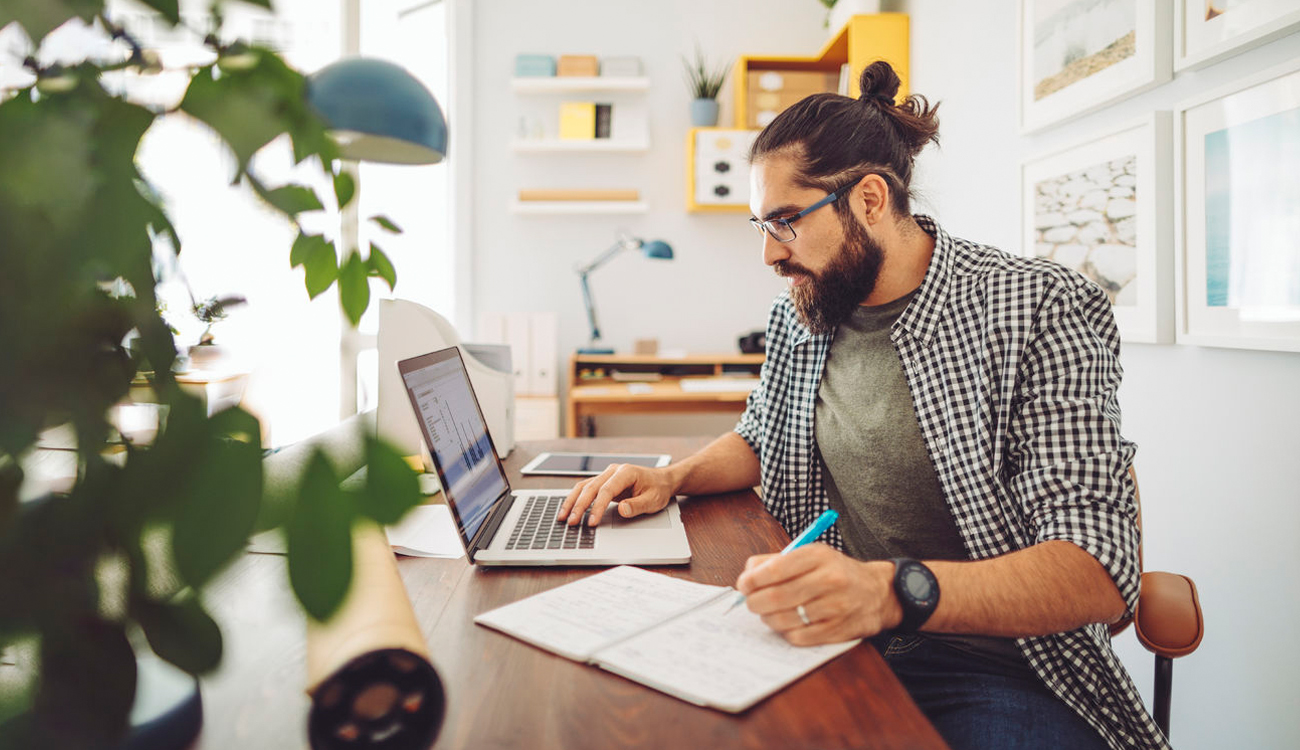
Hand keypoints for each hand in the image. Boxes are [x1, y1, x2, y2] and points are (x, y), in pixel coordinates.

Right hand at [556, 463, 675, 526]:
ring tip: (563, 517)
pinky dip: (576, 498)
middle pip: (590, 487)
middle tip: (572, 522)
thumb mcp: (653, 500)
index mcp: (625, 472)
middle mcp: (613, 471)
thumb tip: (622, 510)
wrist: (662, 481)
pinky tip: (569, 509)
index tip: (592, 522)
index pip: (606, 490)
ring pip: (584, 486)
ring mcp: (607, 475)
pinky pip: (586, 489)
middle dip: (579, 505)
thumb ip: (637, 505)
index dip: (597, 507)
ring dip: (573, 501)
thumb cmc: (658, 489)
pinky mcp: (604, 482)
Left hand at [735, 544, 901, 645]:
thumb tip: (747, 575)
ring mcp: (835, 607)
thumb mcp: (812, 555)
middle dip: (755, 602)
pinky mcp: (838, 630)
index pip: (775, 569)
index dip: (752, 580)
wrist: (878, 592)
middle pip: (777, 596)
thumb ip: (778, 561)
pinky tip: (789, 624)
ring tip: (769, 613)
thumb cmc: (836, 573)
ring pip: (785, 619)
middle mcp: (829, 579)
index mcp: (818, 556)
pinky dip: (787, 632)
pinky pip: (799, 637)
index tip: (743, 585)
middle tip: (751, 603)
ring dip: (769, 619)